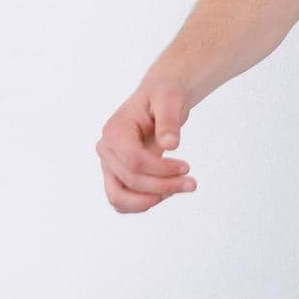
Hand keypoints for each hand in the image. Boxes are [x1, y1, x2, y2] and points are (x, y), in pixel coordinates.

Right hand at [96, 79, 196, 212]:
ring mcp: (108, 164)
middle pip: (131, 180)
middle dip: (164, 186)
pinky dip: (142, 203)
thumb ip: (169, 121)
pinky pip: (121, 201)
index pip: (135, 160)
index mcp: (115, 130)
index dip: (161, 169)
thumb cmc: (163, 96)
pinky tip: (167, 192)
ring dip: (151, 200)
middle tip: (192, 183)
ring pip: (120, 198)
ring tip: (178, 189)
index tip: (187, 167)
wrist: (159, 98)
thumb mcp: (170, 100)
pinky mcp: (115, 175)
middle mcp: (106, 149)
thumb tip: (170, 144)